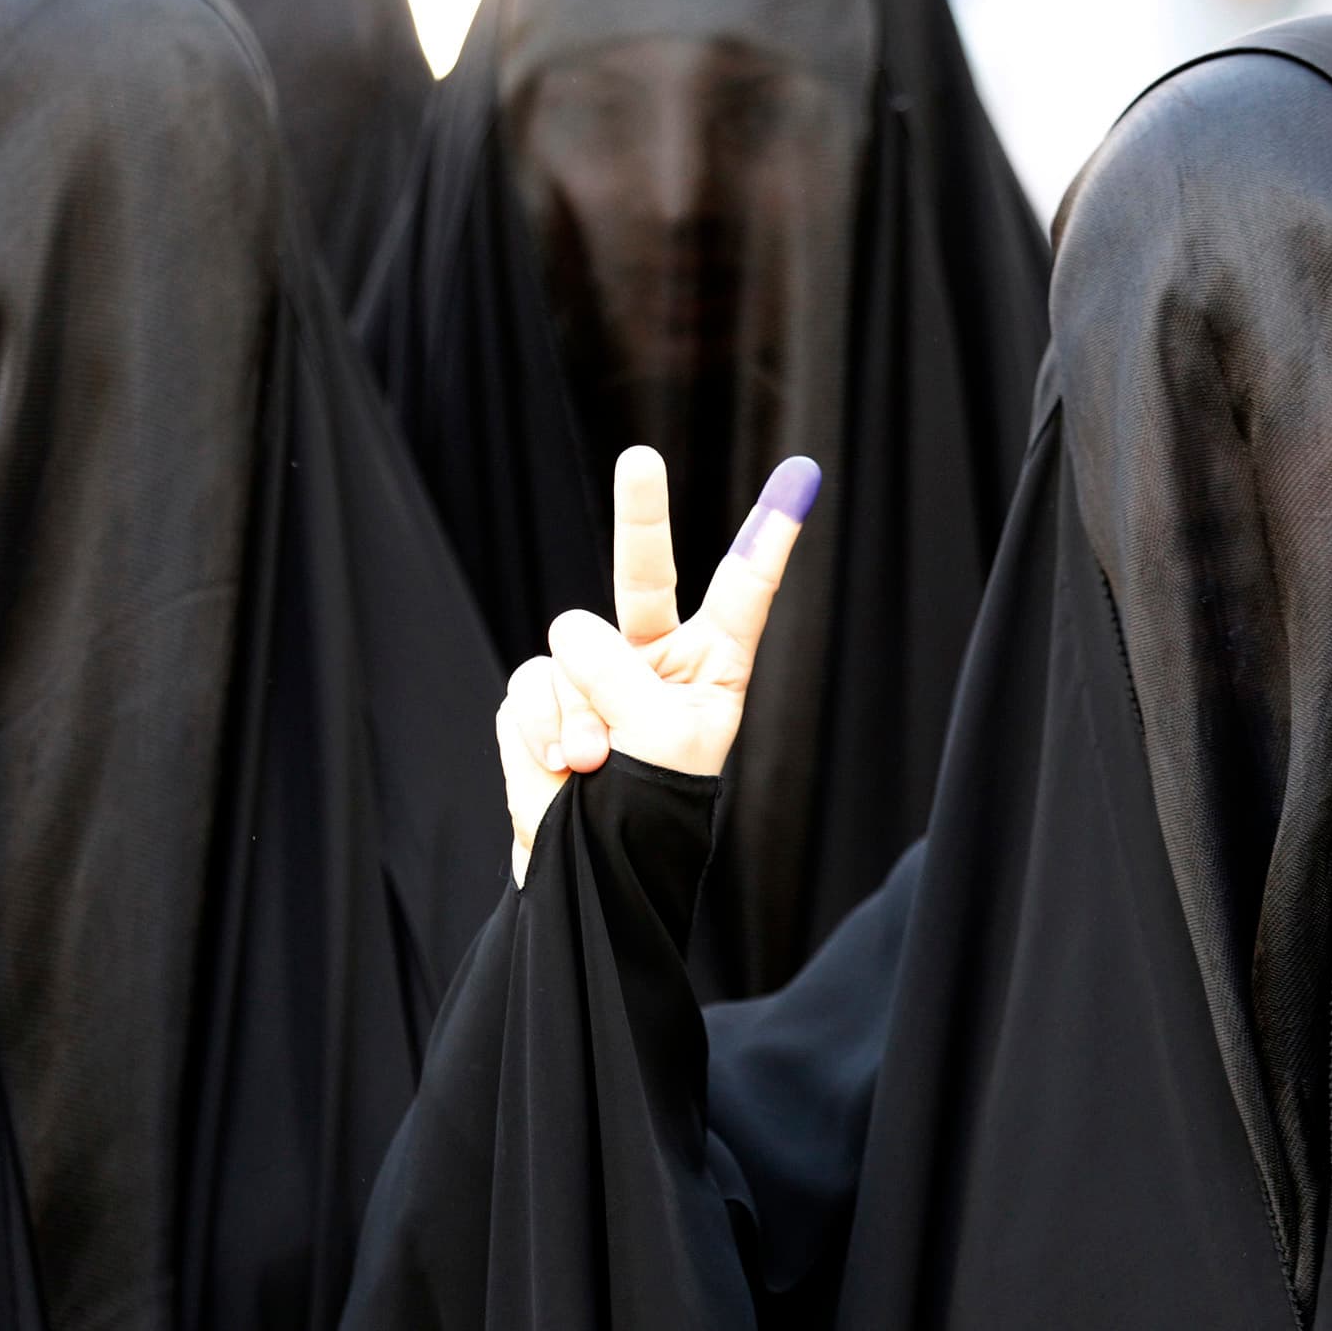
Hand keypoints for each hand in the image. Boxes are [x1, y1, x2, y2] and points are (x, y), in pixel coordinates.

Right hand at [497, 447, 819, 860]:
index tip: (801, 479)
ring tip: (594, 764)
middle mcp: (650, 656)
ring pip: (569, 648)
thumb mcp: (664, 746)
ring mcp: (589, 672)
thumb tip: (567, 638)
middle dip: (642, 512)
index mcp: (709, 668)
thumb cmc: (651, 815)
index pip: (742, 593)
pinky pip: (530, 686)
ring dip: (578, 715)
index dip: (769, 538)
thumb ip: (624, 679)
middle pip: (643, 570)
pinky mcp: (538, 695)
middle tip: (640, 457)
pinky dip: (541, 731)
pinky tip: (559, 769)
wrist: (585, 872)